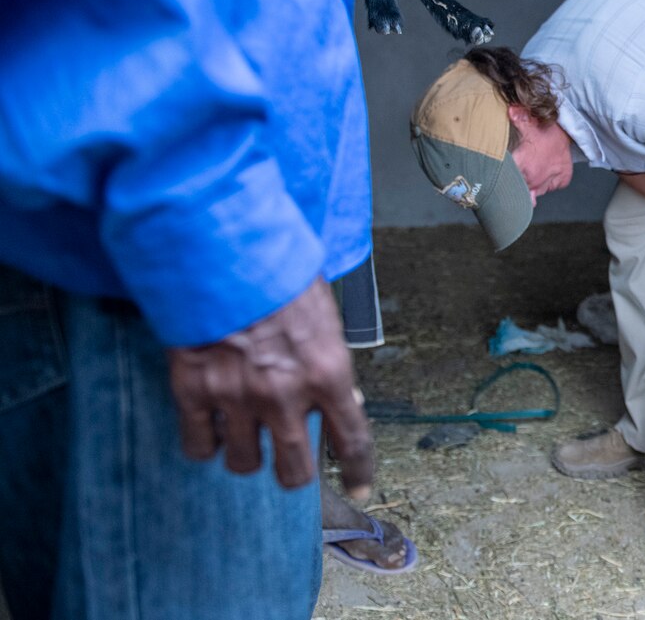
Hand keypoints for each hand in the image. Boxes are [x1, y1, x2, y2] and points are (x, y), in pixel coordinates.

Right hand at [168, 277, 373, 497]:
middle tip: (290, 463)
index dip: (359, 471)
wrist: (223, 246)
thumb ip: (331, 366)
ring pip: (243, 463)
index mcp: (328, 371)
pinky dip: (205, 443)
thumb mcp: (326, 318)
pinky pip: (198, 445)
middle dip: (294, 474)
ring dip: (247, 455)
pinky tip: (212, 427)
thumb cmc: (279, 273)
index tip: (360, 488)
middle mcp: (285, 393)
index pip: (353, 440)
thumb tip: (343, 402)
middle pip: (293, 471)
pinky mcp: (194, 390)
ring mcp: (237, 396)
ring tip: (248, 433)